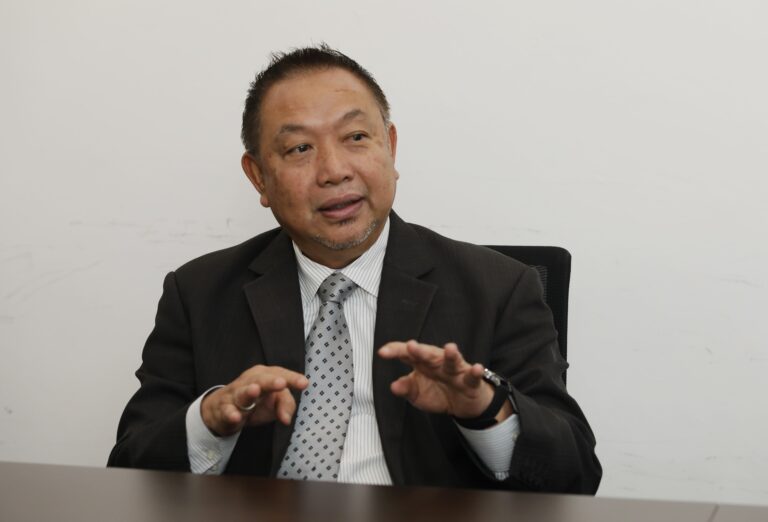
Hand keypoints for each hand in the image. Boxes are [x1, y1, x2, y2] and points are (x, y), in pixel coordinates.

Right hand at [201, 365, 307, 436]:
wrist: (222, 411)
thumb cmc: (255, 403)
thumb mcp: (274, 402)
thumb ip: (286, 405)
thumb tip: (286, 419)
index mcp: (264, 376)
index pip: (279, 374)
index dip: (292, 378)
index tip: (304, 383)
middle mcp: (249, 382)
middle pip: (261, 379)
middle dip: (271, 381)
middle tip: (282, 383)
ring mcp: (235, 395)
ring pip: (242, 393)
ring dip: (248, 392)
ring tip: (255, 391)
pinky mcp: (224, 409)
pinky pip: (227, 411)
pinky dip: (231, 414)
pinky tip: (236, 417)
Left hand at [378, 340, 508, 419]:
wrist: (462, 404)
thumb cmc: (438, 393)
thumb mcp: (417, 394)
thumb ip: (406, 388)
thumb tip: (394, 386)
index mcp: (422, 364)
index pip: (407, 354)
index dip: (395, 351)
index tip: (383, 353)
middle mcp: (438, 363)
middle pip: (429, 354)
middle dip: (421, 350)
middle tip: (411, 346)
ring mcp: (455, 370)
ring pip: (452, 361)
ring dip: (451, 355)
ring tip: (450, 348)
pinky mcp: (470, 380)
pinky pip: (472, 376)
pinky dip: (475, 372)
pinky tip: (476, 368)